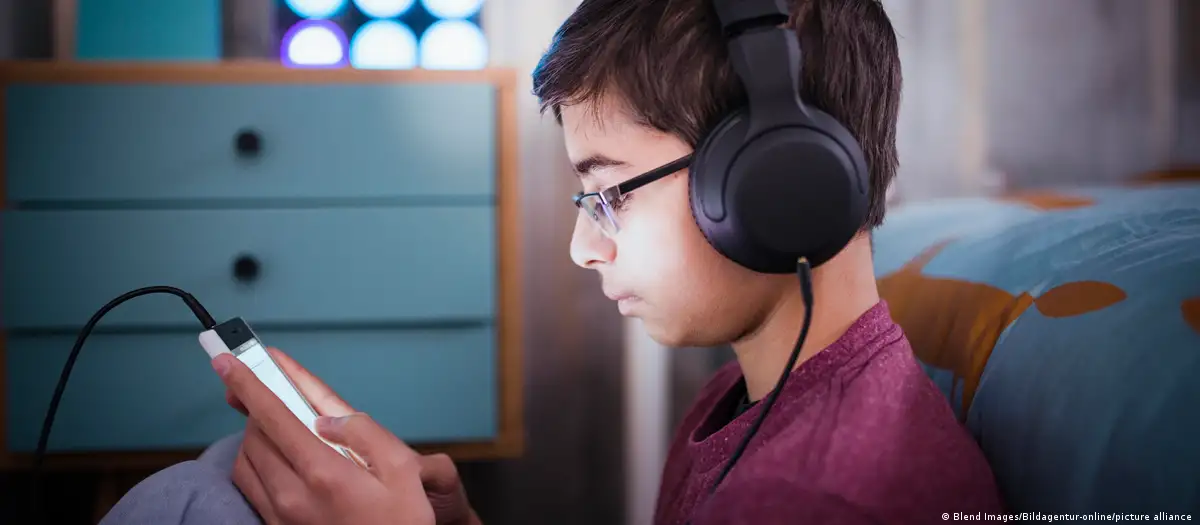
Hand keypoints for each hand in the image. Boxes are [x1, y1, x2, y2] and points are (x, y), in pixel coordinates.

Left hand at [224, 348, 479, 524]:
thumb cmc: (400, 523)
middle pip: (255, 433)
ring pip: (246, 458)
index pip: (273, 415)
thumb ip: (365, 432)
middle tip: (278, 395)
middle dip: (263, 408)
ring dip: (258, 436)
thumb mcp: (403, 470)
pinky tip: (281, 461)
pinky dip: (256, 463)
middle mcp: (293, 495)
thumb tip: (326, 417)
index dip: (247, 383)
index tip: (227, 362)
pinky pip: (249, 486)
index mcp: (324, 473)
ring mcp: (280, 516)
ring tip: (288, 432)